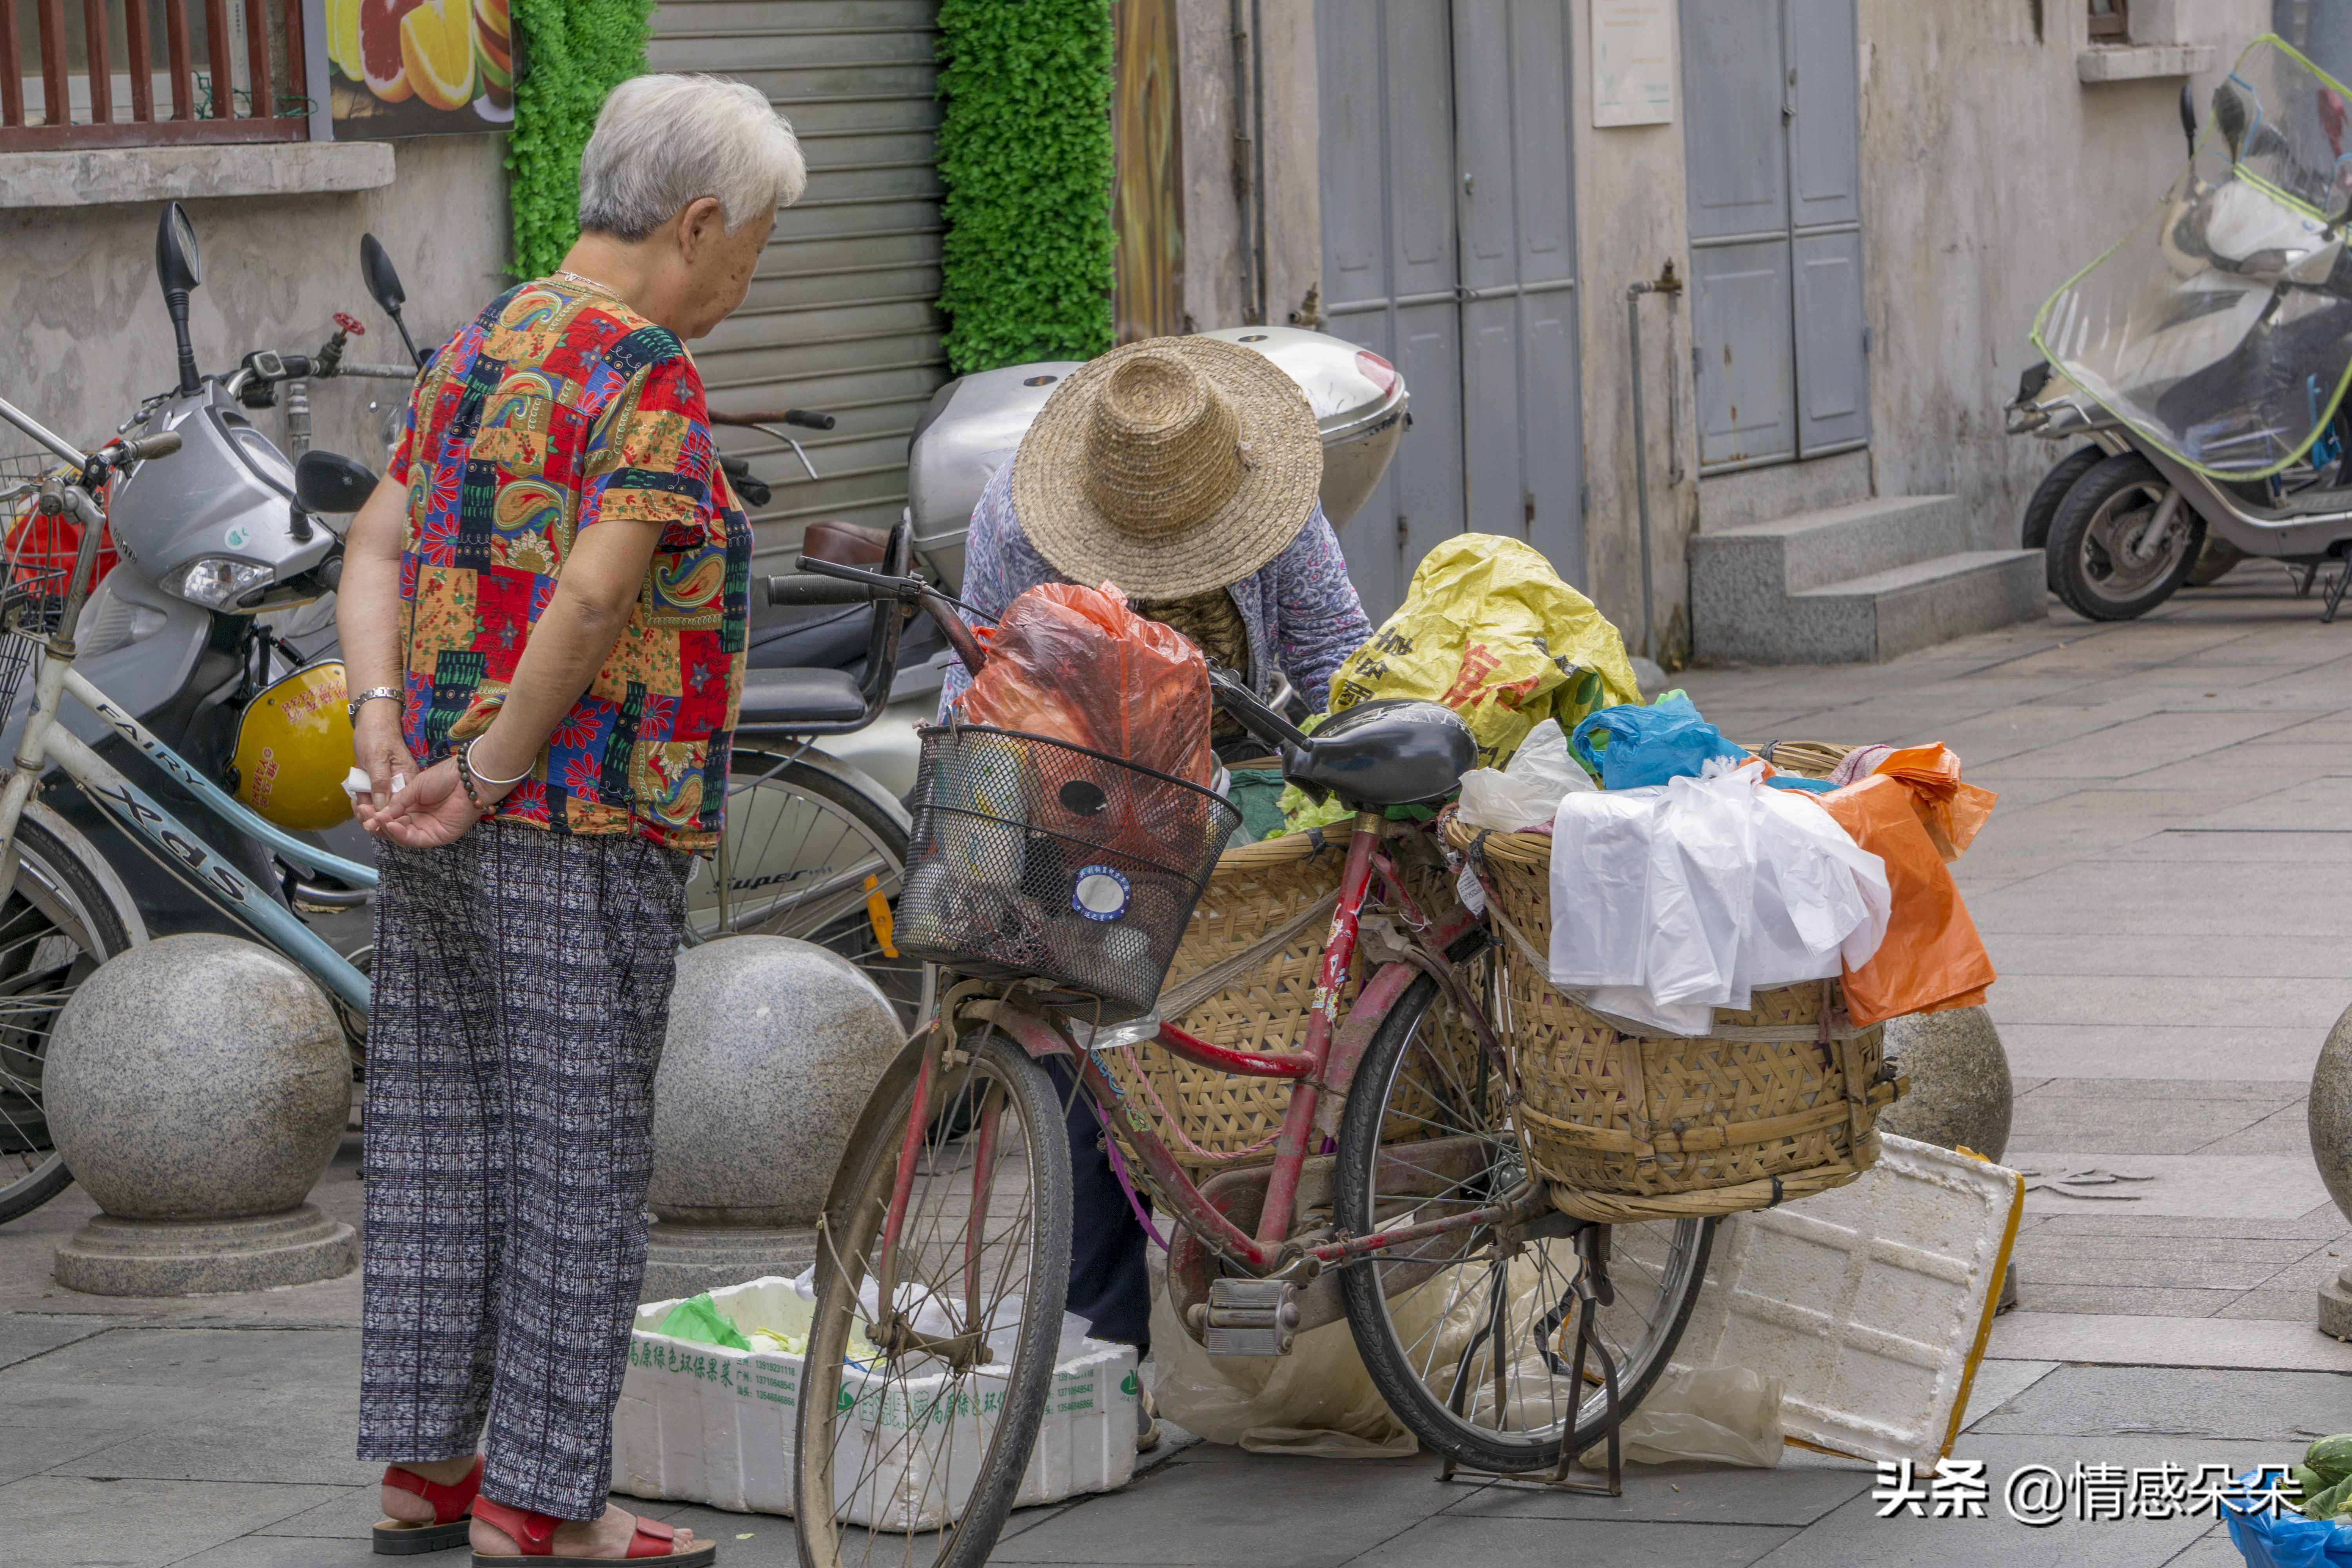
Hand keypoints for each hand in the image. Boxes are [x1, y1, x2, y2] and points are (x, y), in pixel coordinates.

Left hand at [351, 703, 416, 819]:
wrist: (371, 720)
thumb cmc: (376, 735)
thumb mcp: (377, 758)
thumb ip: (380, 782)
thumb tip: (381, 806)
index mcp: (408, 778)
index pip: (402, 805)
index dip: (388, 816)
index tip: (373, 822)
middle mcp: (401, 784)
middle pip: (392, 808)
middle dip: (376, 816)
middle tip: (363, 819)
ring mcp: (390, 783)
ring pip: (380, 804)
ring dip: (367, 810)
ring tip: (357, 810)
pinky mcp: (379, 782)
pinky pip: (372, 796)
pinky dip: (363, 801)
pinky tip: (355, 802)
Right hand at [362, 757, 483, 847]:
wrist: (467, 776)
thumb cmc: (445, 776)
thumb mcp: (413, 787)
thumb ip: (397, 802)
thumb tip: (379, 814)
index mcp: (413, 807)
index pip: (390, 817)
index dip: (375, 815)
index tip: (362, 809)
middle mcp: (419, 820)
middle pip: (393, 829)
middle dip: (377, 824)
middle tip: (365, 816)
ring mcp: (429, 829)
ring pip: (401, 836)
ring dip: (386, 829)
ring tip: (375, 819)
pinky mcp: (438, 836)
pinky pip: (415, 839)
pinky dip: (400, 833)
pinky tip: (390, 824)